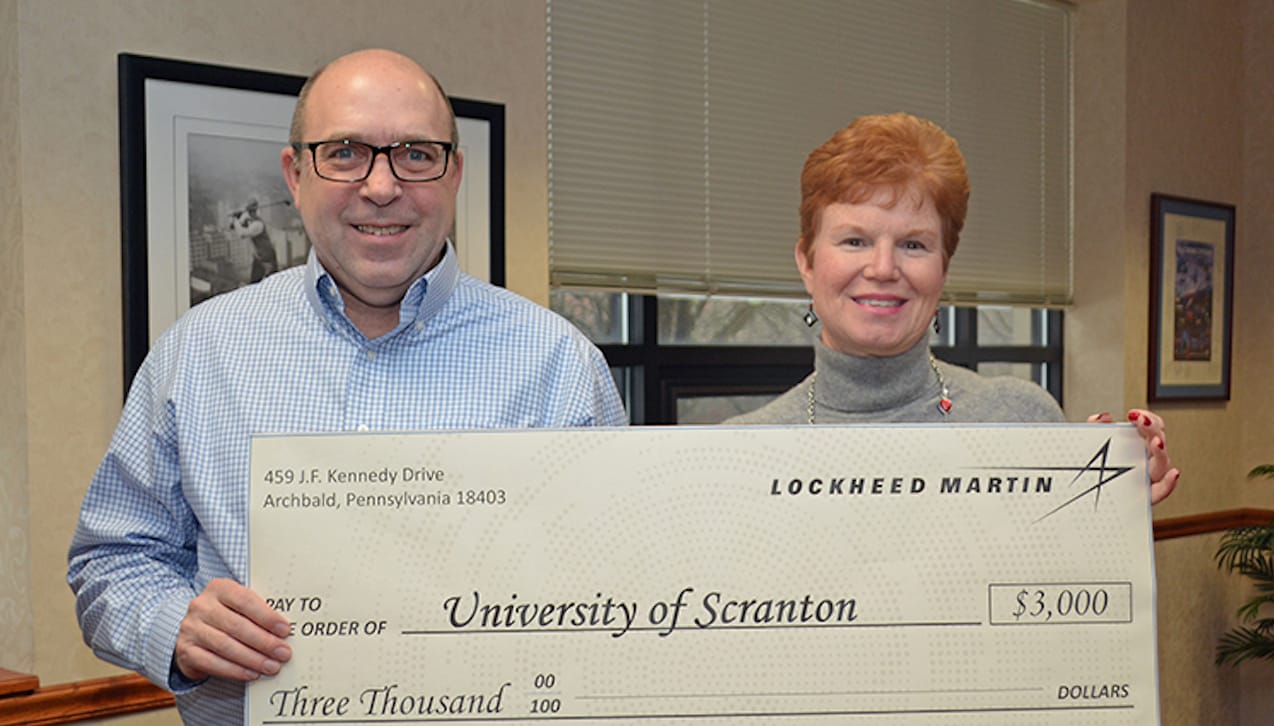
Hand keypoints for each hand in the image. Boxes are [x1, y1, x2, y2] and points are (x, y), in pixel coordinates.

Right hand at [175, 578, 291, 681]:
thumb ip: (258, 613)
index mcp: (219, 588)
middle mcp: (201, 606)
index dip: (267, 617)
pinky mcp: (185, 651)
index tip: (285, 630)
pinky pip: (212, 663)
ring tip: (272, 666)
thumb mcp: (239, 607)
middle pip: (237, 626)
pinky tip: (252, 673)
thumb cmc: (226, 616)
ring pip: (225, 646)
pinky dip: (235, 670)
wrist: (194, 631)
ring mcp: (190, 629)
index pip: (245, 601)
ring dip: (253, 659)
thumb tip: (285, 632)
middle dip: (264, 642)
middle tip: (283, 653)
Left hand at [1086, 409, 1180, 504]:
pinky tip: (1173, 474)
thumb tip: (1103, 416)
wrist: (1082, 493)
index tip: (1134, 414)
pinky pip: (1161, 491)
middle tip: (1141, 421)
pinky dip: (1169, 483)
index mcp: (1138, 445)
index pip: (1153, 427)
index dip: (1148, 418)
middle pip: (1159, 441)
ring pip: (1161, 463)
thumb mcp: (1090, 443)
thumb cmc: (1091, 467)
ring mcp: (1146, 477)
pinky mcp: (1143, 495)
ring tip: (1156, 441)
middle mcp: (1146, 460)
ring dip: (1161, 451)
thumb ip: (1096, 427)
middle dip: (1152, 428)